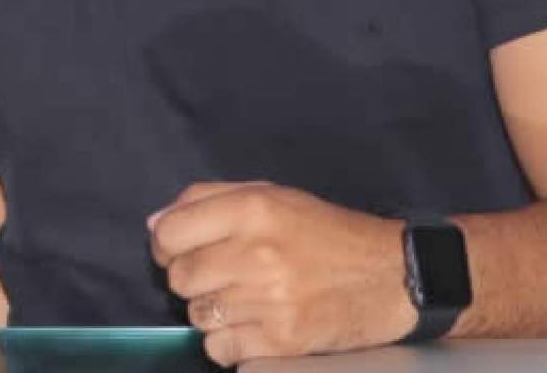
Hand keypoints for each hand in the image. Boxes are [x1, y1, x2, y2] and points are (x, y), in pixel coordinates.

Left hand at [148, 181, 417, 366]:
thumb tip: (154, 225)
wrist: (392, 276)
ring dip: (213, 311)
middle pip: (179, 277)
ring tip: (246, 299)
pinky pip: (220, 349)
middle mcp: (257, 252)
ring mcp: (269, 300)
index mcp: (253, 208)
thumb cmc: (326, 233)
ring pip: (197, 315)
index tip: (180, 250)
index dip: (166, 245)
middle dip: (192, 279)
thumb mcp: (273, 195)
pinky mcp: (282, 340)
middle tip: (221, 276)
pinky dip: (230, 343)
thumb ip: (208, 200)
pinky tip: (256, 325)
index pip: (170, 233)